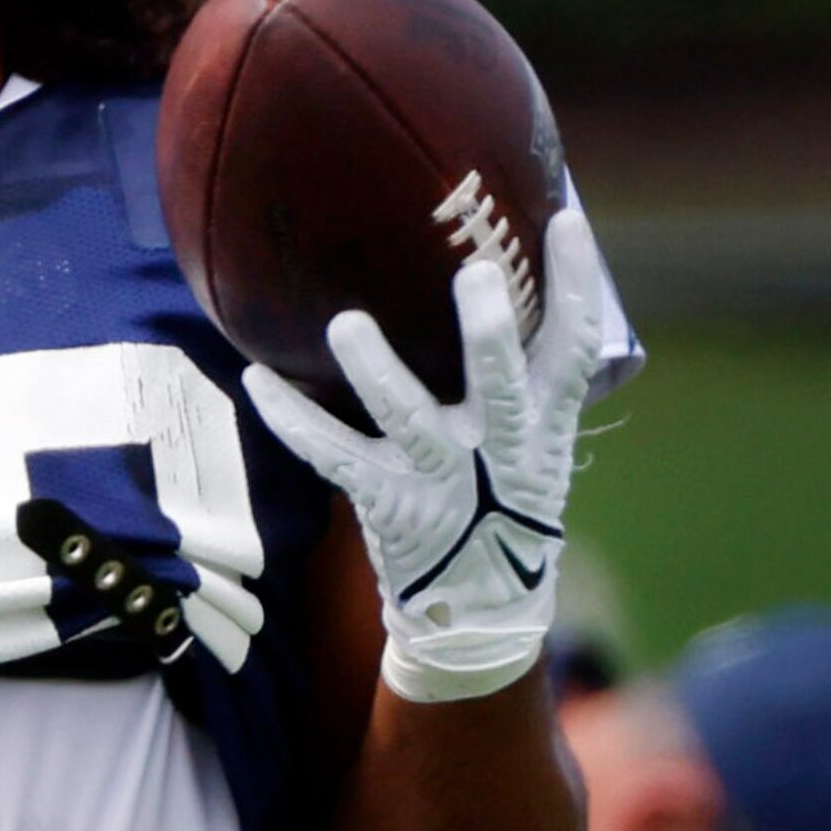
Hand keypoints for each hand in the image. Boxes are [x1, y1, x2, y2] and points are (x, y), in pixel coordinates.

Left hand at [243, 209, 607, 703]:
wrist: (480, 609)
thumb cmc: (501, 500)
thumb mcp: (533, 444)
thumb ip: (523, 375)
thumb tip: (501, 269)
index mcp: (541, 427)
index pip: (571, 351)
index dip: (575, 289)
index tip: (567, 221)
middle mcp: (498, 450)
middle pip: (503, 386)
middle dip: (493, 334)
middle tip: (479, 275)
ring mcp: (443, 481)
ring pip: (409, 421)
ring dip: (378, 372)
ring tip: (347, 323)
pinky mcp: (389, 505)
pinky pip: (333, 456)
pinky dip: (292, 419)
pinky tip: (256, 377)